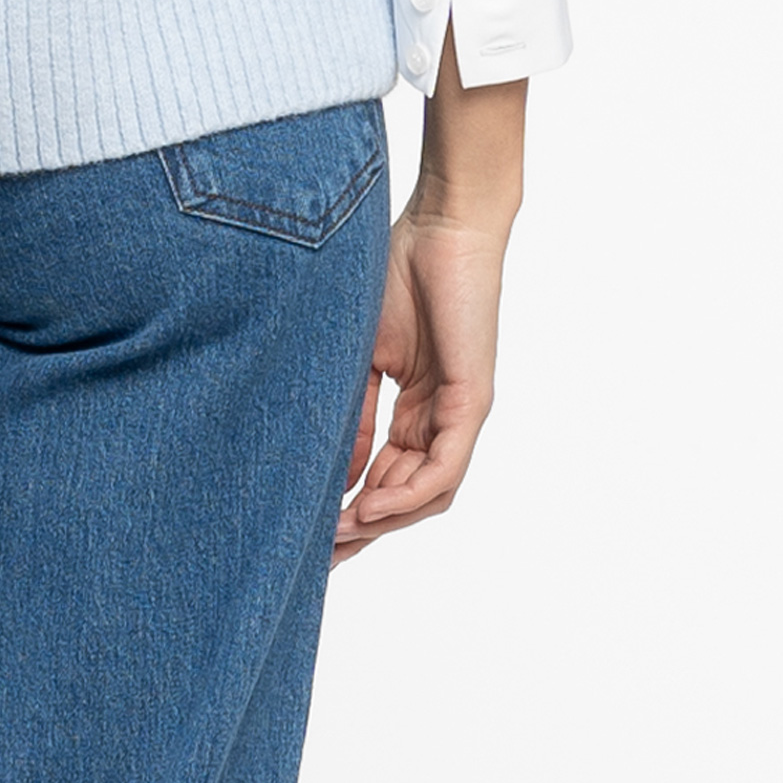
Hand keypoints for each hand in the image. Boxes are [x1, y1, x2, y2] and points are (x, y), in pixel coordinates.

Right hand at [335, 200, 509, 559]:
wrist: (444, 223)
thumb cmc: (400, 271)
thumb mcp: (360, 355)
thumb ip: (352, 413)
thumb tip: (333, 474)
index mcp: (417, 409)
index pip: (385, 476)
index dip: (350, 510)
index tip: (309, 535)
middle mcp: (443, 420)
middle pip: (407, 497)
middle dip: (363, 530)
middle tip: (318, 558)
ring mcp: (460, 414)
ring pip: (428, 493)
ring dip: (384, 521)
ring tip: (337, 536)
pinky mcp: (473, 401)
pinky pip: (444, 467)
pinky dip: (408, 493)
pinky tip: (369, 507)